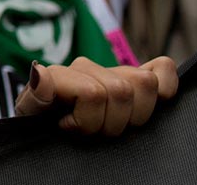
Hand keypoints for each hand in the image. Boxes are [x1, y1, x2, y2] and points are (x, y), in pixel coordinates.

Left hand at [14, 56, 178, 135]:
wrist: (48, 123)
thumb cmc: (42, 121)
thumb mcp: (32, 113)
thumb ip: (35, 94)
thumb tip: (40, 72)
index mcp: (62, 74)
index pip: (94, 93)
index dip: (87, 121)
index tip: (69, 128)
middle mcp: (87, 66)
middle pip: (122, 91)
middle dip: (111, 123)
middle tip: (94, 130)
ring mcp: (113, 70)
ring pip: (144, 82)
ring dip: (134, 113)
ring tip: (112, 122)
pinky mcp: (135, 76)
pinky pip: (162, 68)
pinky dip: (164, 87)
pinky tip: (140, 106)